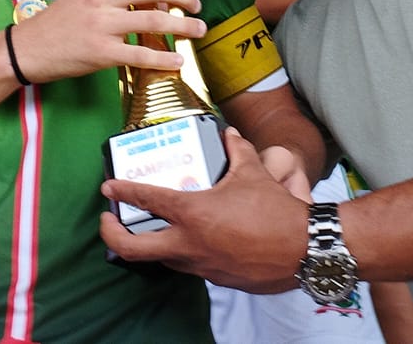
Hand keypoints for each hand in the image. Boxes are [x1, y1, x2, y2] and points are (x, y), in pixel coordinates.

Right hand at [9, 0, 205, 84]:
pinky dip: (164, 58)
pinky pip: (141, 54)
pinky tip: (177, 61)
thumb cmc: (61, 20)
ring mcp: (102, 25)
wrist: (30, 48)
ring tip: (198, 30)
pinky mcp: (102, 53)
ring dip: (183, 26)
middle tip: (197, 5)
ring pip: (155, 21)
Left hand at [100, 127, 308, 293]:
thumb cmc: (277, 211)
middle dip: (112, 235)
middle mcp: (189, 243)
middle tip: (108, 221)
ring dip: (149, 245)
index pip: (146, 200)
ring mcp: (200, 264)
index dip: (122, 191)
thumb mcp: (254, 173)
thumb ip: (237, 151)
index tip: (109, 188)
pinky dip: (181, 253)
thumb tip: (230, 134)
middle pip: (132, 249)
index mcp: (193, 213)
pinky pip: (189, 266)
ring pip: (160, 259)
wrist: (305, 250)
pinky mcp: (215, 278)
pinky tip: (191, 241)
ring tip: (149, 229)